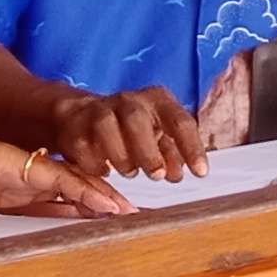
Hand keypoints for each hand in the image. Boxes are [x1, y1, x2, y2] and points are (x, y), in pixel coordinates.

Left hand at [0, 135, 134, 242]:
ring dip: (92, 201)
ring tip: (120, 216)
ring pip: (66, 190)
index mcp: (12, 160)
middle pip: (70, 180)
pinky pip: (51, 201)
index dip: (82, 189)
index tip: (107, 203)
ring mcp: (22, 181)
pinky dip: (72, 209)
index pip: (56, 175)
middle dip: (101, 193)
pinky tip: (90, 218)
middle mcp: (24, 169)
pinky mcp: (17, 194)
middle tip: (129, 211)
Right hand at [47, 84, 210, 181]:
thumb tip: (177, 174)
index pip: (179, 120)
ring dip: (120, 155)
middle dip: (148, 150)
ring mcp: (99, 109)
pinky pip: (83, 143)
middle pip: (137, 119)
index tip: (200, 173)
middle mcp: (129, 101)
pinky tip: (105, 171)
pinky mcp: (75, 124)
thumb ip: (170, 154)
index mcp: (157, 101)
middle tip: (157, 175)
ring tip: (130, 172)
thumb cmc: (131, 129)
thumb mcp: (157, 136)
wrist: (83, 115)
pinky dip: (95, 161)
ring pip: (106, 127)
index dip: (191, 147)